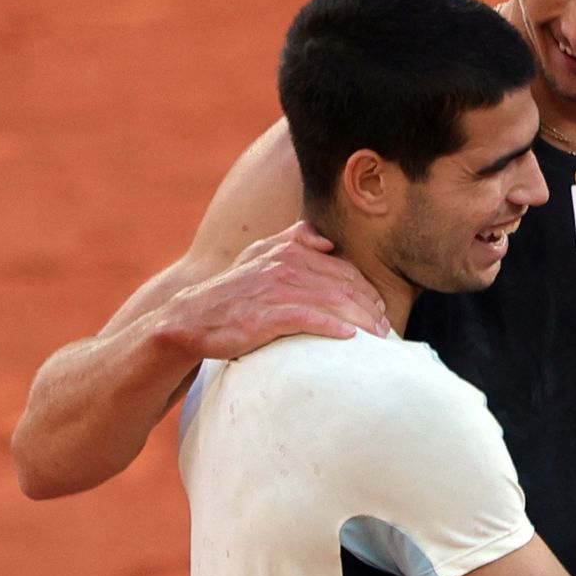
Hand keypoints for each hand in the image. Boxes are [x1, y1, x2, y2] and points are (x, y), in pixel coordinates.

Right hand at [156, 220, 388, 359]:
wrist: (191, 319)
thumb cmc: (233, 292)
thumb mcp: (258, 255)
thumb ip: (291, 240)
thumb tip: (325, 239)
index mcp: (286, 251)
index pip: (340, 268)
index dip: (365, 288)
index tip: (378, 306)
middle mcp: (282, 266)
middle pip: (341, 285)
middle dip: (368, 305)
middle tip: (384, 325)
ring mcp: (272, 291)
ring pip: (329, 301)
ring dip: (359, 318)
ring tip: (377, 335)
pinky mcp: (263, 317)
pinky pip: (305, 319)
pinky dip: (330, 326)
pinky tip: (348, 336)